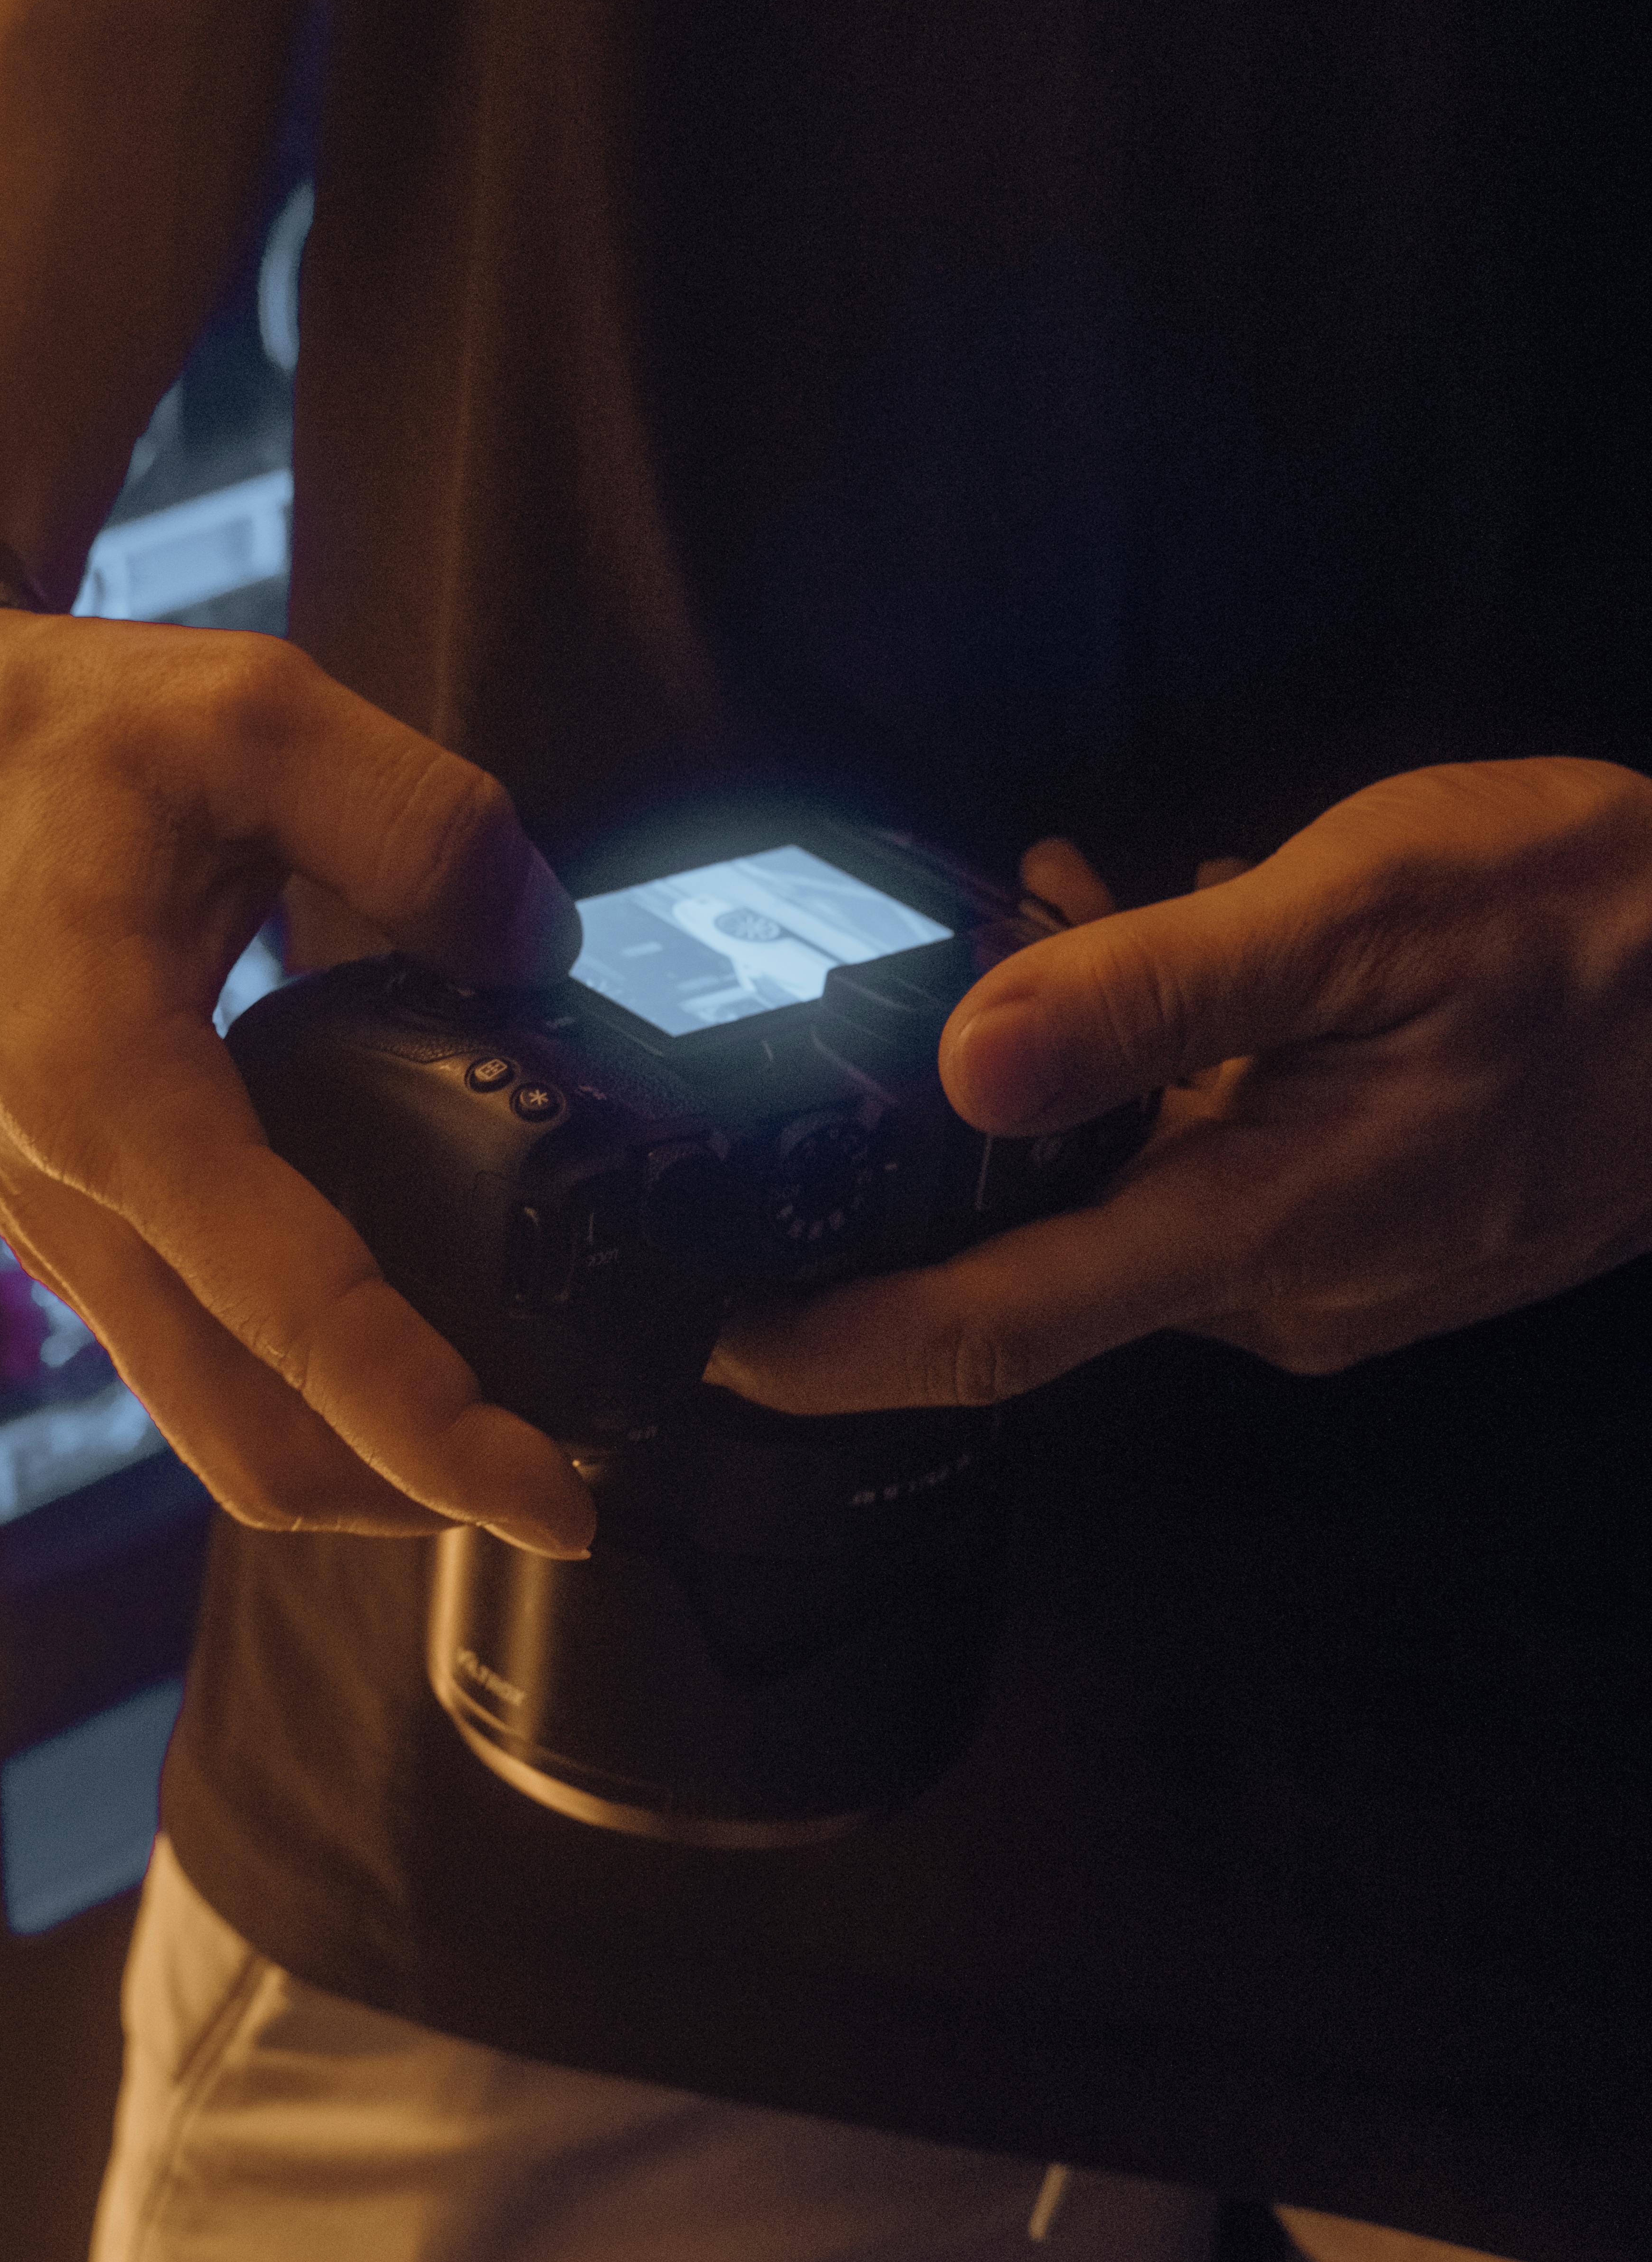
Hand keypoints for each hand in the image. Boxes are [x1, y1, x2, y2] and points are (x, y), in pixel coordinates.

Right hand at [0, 607, 596, 1552]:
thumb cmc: (21, 734)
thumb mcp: (239, 710)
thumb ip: (413, 817)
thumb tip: (539, 941)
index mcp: (105, 1090)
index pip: (295, 1316)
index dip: (437, 1431)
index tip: (559, 1503)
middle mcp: (67, 1196)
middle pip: (250, 1444)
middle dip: (411, 1495)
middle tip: (563, 1484)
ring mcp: (51, 1223)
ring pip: (215, 1416)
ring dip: (357, 1451)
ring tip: (507, 1418)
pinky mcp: (57, 1214)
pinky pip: (188, 1347)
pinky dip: (298, 1379)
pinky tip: (400, 1316)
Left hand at [711, 759, 1651, 1413]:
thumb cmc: (1593, 922)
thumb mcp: (1363, 908)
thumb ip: (1158, 992)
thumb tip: (966, 1068)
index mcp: (1257, 1232)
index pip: (987, 1338)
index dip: (828, 1353)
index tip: (698, 1349)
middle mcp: (1279, 1293)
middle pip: (1037, 1274)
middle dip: (929, 1177)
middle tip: (846, 1043)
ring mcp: (1333, 1278)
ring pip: (1126, 1207)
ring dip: (1055, 1099)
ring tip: (1043, 920)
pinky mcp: (1371, 1237)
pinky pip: (1210, 1179)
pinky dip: (1154, 1088)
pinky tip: (1162, 946)